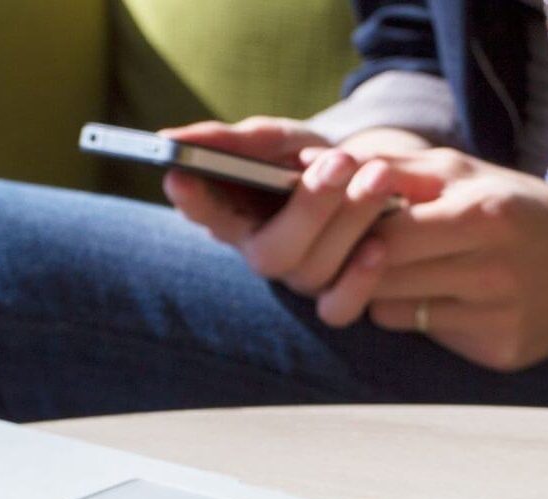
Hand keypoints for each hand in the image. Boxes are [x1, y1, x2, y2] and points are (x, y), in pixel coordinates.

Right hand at [161, 117, 421, 298]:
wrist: (362, 179)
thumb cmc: (304, 158)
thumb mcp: (274, 140)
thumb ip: (231, 141)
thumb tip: (167, 140)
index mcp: (233, 214)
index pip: (202, 212)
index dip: (193, 200)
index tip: (181, 174)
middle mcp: (261, 252)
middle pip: (271, 253)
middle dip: (310, 206)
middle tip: (341, 160)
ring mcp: (298, 279)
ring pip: (312, 271)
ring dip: (351, 220)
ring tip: (379, 174)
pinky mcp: (334, 299)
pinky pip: (339, 309)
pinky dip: (361, 279)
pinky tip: (380, 243)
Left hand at [321, 149, 547, 371]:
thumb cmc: (514, 209)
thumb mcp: (463, 172)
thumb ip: (393, 166)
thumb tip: (318, 163)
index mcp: (483, 215)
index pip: (385, 235)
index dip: (353, 232)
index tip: (347, 226)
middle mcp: (494, 270)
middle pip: (384, 277)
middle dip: (360, 264)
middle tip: (361, 251)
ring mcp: (499, 316)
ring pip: (394, 312)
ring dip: (385, 292)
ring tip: (408, 271)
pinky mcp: (501, 351)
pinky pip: (426, 336)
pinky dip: (419, 318)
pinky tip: (446, 299)